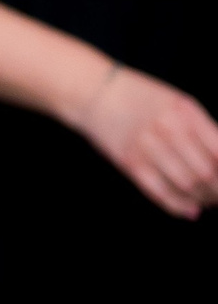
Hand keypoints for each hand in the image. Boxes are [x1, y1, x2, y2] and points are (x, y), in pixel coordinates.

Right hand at [71, 63, 217, 220]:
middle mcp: (168, 128)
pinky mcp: (131, 163)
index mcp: (186, 111)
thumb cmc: (143, 97)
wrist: (97, 93)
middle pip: (206, 172)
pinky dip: (179, 206)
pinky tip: (190, 210)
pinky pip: (161, 192)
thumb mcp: (178, 102)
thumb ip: (203, 128)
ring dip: (202, 198)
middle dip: (217, 190)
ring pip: (186, 185)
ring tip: (207, 201)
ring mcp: (148, 147)